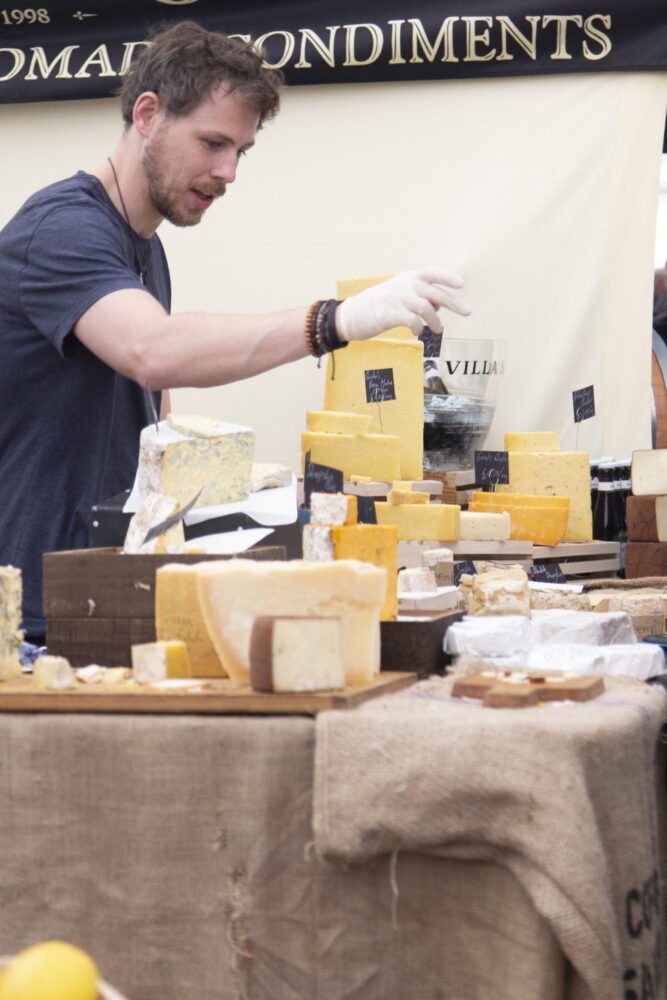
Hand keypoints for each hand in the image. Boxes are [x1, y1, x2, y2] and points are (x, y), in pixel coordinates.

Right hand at [336, 266, 470, 341]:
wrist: (350, 316)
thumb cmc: (376, 307)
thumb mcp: (398, 294)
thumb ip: (418, 297)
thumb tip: (438, 306)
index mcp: (407, 278)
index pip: (431, 273)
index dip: (447, 277)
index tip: (461, 285)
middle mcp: (404, 285)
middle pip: (435, 293)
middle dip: (454, 302)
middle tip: (467, 312)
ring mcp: (397, 298)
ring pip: (426, 308)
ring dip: (435, 321)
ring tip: (437, 329)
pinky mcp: (390, 314)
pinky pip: (413, 321)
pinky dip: (418, 328)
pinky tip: (417, 332)